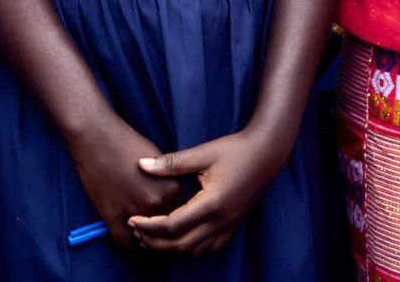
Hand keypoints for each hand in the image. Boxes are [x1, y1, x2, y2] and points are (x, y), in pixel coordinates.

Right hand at [66, 114, 180, 248]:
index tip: (163, 212)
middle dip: (158, 226)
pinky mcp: (113, 217)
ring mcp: (134, 211)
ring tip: (140, 231)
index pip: (178, 212)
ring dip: (143, 237)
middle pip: (163, 227)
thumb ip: (167, 182)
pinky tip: (126, 232)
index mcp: (170, 188)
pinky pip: (125, 242)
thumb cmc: (126, 144)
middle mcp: (156, 202)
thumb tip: (171, 201)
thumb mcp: (158, 161)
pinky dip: (127, 241)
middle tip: (151, 223)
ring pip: (145, 238)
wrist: (96, 137)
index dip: (169, 212)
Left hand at [129, 128, 286, 254]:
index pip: (172, 226)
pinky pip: (209, 248)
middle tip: (136, 230)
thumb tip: (141, 164)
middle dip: (155, 242)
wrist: (267, 153)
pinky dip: (190, 248)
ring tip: (151, 236)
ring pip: (194, 250)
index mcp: (211, 203)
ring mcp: (229, 226)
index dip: (149, 226)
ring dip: (171, 247)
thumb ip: (171, 163)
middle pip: (180, 245)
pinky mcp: (233, 226)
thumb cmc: (235, 150)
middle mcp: (221, 221)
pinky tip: (179, 237)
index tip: (133, 218)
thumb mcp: (202, 153)